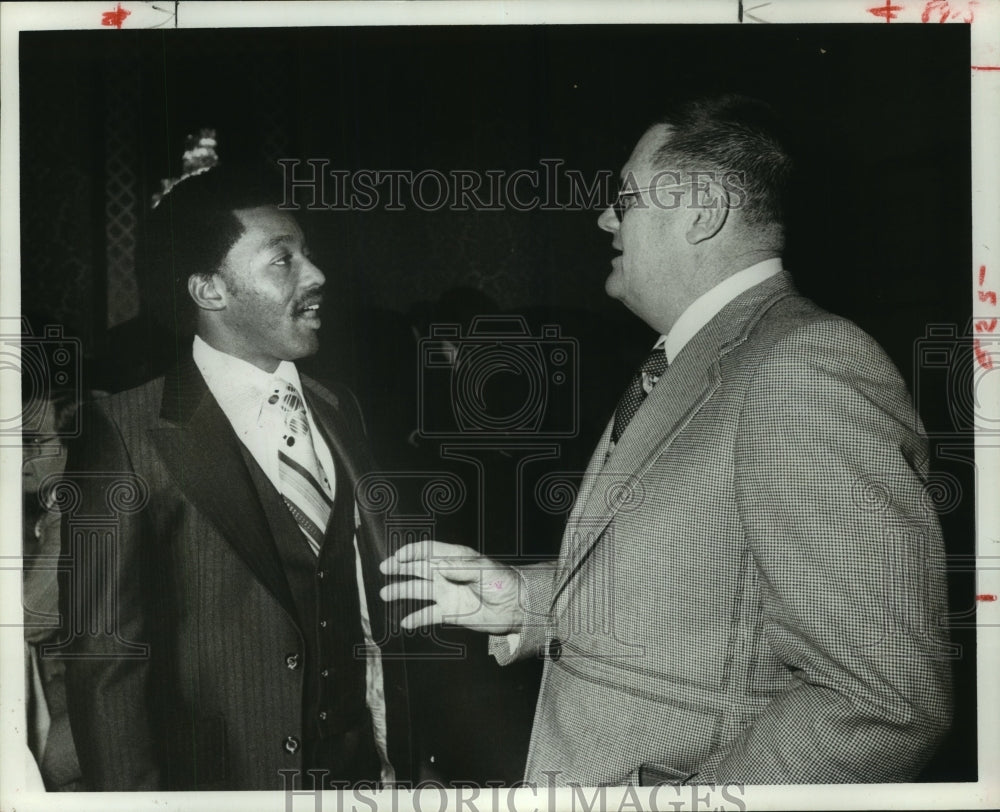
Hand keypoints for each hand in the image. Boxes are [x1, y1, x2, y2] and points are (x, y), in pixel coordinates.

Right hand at [379, 541, 523, 633]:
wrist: (516, 608)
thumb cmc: (503, 582)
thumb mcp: (482, 570)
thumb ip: (459, 568)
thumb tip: (437, 567)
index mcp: (456, 558)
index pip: (429, 550)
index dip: (413, 551)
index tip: (399, 556)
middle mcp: (448, 574)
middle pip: (419, 568)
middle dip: (401, 567)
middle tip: (385, 568)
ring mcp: (448, 593)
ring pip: (419, 590)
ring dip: (402, 591)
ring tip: (385, 594)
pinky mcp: (450, 612)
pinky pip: (428, 614)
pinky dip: (415, 618)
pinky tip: (404, 622)